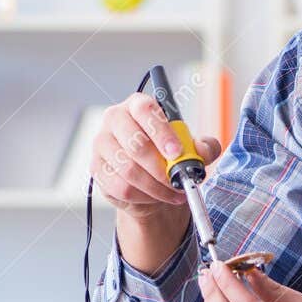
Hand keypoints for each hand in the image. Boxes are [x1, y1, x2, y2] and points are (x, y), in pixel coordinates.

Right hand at [91, 91, 222, 216]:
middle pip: (135, 144)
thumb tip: (202, 150)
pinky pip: (120, 187)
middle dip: (161, 168)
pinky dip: (143, 196)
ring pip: (129, 170)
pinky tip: (154, 197)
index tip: (176, 152)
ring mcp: (101, 143)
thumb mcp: (192, 149)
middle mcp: (115, 119)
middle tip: (178, 181)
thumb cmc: (168, 156)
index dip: (162, 132)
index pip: (146, 110)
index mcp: (138, 105)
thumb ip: (204, 147)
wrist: (150, 181)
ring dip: (155, 187)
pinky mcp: (97, 168)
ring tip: (172, 193)